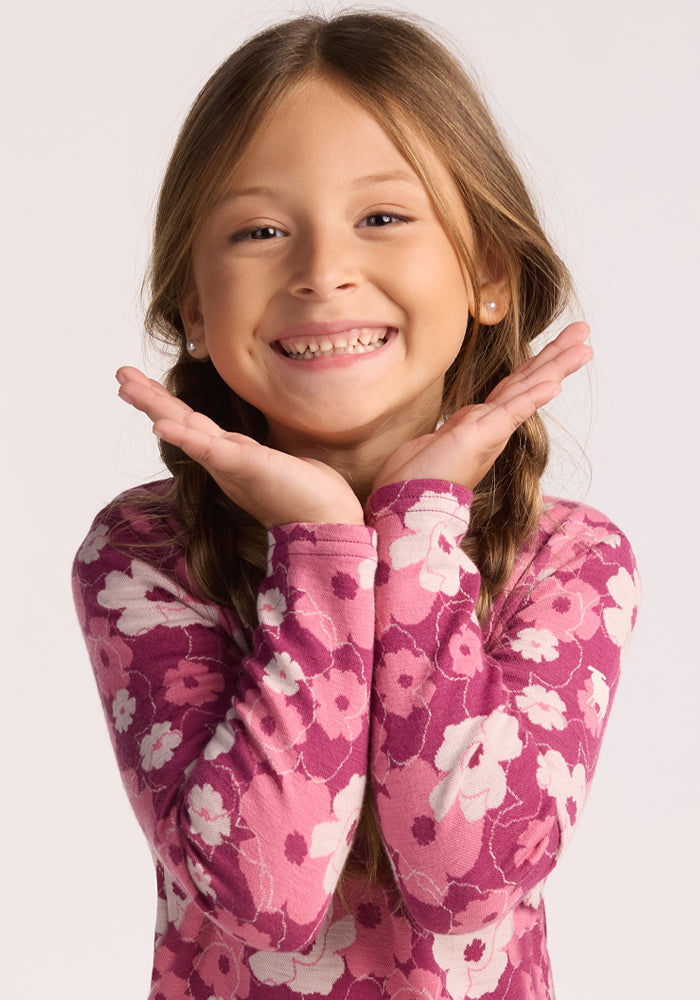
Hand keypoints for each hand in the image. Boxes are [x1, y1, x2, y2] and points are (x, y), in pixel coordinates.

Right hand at [116, 368, 364, 527]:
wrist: (328, 519)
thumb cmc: (306, 492)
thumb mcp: (271, 462)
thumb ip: (250, 453)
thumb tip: (240, 444)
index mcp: (229, 454)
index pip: (190, 422)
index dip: (164, 402)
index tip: (138, 382)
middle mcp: (223, 459)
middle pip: (179, 421)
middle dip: (148, 398)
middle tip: (119, 375)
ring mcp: (231, 464)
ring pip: (186, 430)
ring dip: (156, 408)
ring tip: (127, 388)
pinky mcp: (245, 467)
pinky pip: (209, 450)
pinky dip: (185, 437)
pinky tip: (162, 426)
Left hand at [373, 322, 592, 492]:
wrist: (406, 506)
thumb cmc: (413, 482)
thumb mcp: (430, 447)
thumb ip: (444, 436)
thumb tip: (445, 435)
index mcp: (479, 424)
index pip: (513, 387)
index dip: (536, 365)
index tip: (558, 347)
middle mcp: (489, 426)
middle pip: (527, 381)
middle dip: (556, 355)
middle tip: (584, 333)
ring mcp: (488, 432)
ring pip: (526, 390)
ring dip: (556, 365)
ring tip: (584, 346)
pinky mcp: (481, 439)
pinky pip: (512, 412)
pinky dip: (532, 397)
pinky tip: (554, 383)